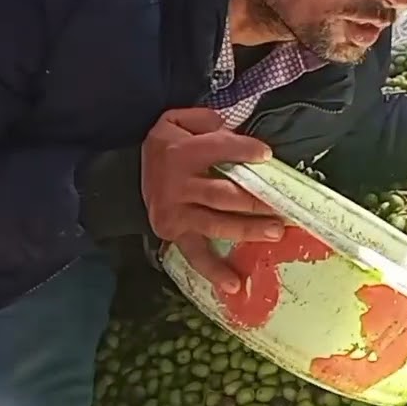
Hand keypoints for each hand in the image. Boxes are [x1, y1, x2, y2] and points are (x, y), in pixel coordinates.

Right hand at [141, 108, 283, 292]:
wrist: (123, 175)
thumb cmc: (166, 146)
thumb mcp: (177, 121)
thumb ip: (205, 120)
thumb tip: (231, 128)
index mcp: (182, 152)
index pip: (219, 149)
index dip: (244, 151)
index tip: (268, 156)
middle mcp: (178, 185)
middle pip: (223, 194)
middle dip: (255, 201)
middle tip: (283, 207)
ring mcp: (176, 212)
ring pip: (216, 223)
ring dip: (247, 230)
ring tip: (275, 232)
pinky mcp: (174, 233)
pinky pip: (196, 255)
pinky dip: (214, 272)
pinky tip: (235, 285)